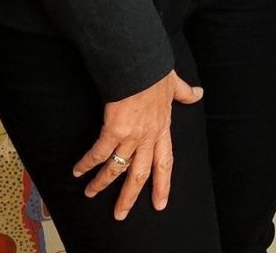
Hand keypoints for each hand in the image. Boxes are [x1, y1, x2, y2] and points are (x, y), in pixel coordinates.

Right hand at [74, 71, 203, 218]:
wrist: (140, 62)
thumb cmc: (155, 71)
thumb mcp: (173, 83)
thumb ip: (184, 92)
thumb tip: (197, 92)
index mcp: (162, 128)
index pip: (165, 162)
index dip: (163, 184)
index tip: (160, 203)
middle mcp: (148, 137)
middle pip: (140, 174)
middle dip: (130, 196)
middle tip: (121, 214)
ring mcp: (132, 135)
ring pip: (117, 168)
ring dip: (102, 183)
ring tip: (90, 194)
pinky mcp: (114, 130)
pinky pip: (99, 153)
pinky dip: (87, 163)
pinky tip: (77, 171)